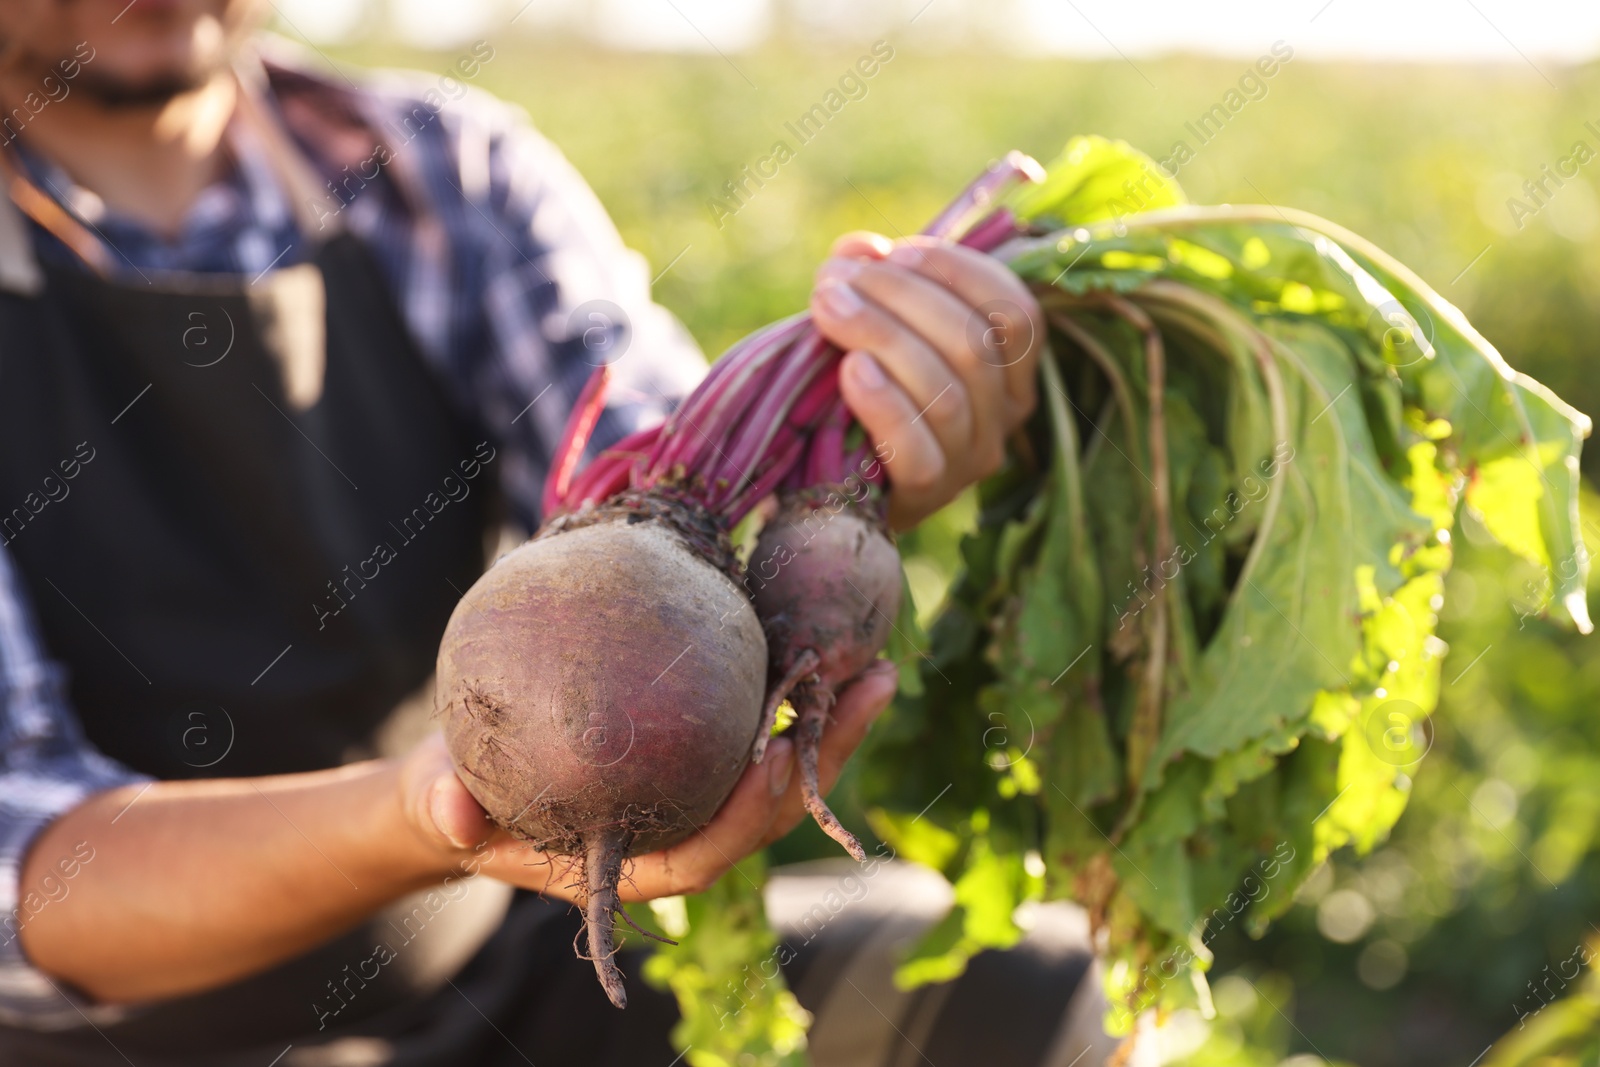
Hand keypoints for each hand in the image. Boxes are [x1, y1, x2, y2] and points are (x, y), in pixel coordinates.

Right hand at [398, 660, 898, 900]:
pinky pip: (752, 722)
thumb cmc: (460, 798)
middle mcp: (679, 828)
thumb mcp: (443, 801)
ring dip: (830, 719)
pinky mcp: (696, 750)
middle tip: (872, 687)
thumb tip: (453, 813)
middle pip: (767, 804)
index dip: (746, 814)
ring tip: (877, 665)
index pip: (707, 850)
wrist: (469, 782)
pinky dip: (789, 687)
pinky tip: (821, 637)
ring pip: (777, 764)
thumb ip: (447, 808)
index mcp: (634, 859)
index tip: (775, 757)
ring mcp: (694, 791)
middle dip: (825, 756)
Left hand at [810, 232, 1043, 528]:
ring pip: (945, 391)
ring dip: (882, 337)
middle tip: (836, 280)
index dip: (957, 271)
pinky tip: (852, 371)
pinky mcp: (929, 495)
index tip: (895, 253)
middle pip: (972, 344)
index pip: (1014, 312)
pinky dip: (885, 404)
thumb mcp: (875, 325)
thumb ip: (873, 279)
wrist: (829, 476)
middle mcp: (1004, 416)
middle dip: (900, 297)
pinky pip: (918, 450)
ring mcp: (971, 460)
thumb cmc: (862, 387)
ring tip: (828, 309)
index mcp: (1011, 369)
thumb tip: (860, 250)